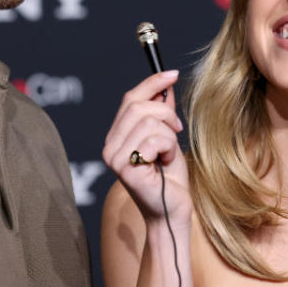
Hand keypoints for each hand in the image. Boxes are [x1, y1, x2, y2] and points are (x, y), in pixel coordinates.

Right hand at [102, 70, 190, 226]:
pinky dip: (168, 147)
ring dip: (169, 135)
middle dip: (166, 113)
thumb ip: (163, 113)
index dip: (152, 83)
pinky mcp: (125, 167)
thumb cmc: (171, 179)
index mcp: (117, 136)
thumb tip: (166, 84)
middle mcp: (109, 145)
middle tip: (178, 129)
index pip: (130, 99)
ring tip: (169, 153)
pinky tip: (165, 162)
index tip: (173, 74)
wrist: (173, 212)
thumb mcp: (169, 138)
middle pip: (138, 106)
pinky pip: (154, 139)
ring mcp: (114, 157)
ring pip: (149, 122)